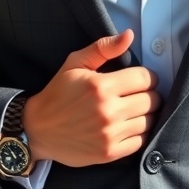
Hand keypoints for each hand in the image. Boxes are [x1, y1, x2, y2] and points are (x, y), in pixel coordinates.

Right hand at [23, 29, 161, 166]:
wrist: (37, 129)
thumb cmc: (58, 93)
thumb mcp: (75, 63)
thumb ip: (103, 48)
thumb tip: (129, 35)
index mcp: (101, 86)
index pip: (145, 78)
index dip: (147, 77)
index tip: (140, 79)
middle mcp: (107, 111)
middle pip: (151, 100)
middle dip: (149, 95)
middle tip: (138, 94)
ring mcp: (109, 134)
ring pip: (149, 121)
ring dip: (146, 114)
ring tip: (133, 110)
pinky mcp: (109, 153)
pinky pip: (141, 141)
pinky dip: (139, 133)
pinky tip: (128, 126)